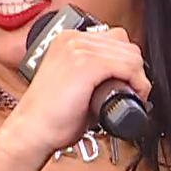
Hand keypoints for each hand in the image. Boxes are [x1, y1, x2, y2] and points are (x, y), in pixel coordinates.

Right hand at [0, 26, 150, 161]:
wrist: (32, 131)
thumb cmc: (51, 115)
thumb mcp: (74, 83)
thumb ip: (95, 73)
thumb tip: (124, 77)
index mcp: (68, 39)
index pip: (116, 39)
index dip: (127, 62)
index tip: (128, 82)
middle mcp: (73, 39)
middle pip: (126, 45)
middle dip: (135, 70)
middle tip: (132, 92)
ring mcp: (78, 49)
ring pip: (130, 55)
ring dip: (138, 78)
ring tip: (132, 96)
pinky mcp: (85, 64)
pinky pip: (128, 66)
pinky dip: (138, 83)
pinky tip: (134, 96)